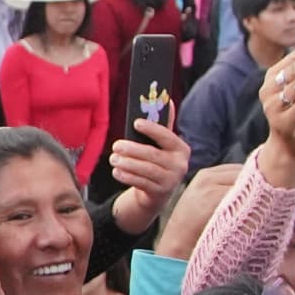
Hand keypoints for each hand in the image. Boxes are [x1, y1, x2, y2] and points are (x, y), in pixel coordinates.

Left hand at [102, 118, 189, 236]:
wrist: (158, 192)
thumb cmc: (158, 162)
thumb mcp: (163, 145)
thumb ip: (163, 126)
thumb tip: (167, 100)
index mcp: (181, 149)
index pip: (167, 136)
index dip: (152, 129)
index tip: (136, 123)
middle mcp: (180, 165)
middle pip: (153, 155)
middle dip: (132, 149)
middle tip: (116, 145)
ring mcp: (171, 181)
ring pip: (146, 169)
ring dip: (127, 163)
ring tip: (113, 158)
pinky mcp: (160, 193)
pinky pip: (141, 183)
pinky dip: (127, 176)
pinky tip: (117, 171)